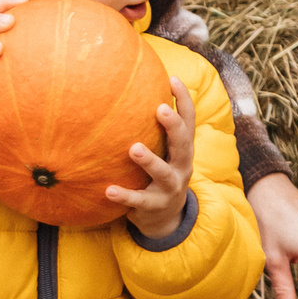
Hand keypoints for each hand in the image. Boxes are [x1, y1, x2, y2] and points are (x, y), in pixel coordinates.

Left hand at [112, 78, 196, 240]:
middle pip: (183, 144)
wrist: (165, 219)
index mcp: (183, 150)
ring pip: (164, 173)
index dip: (184, 100)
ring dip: (150, 161)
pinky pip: (139, 201)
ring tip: (133, 148)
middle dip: (174, 126)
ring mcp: (170, 188)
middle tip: (160, 110)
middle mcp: (181, 166)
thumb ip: (151, 129)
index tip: (172, 79)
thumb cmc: (158, 174)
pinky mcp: (155, 206)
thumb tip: (124, 89)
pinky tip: (108, 190)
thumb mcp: (162, 152)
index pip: (189, 121)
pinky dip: (125, 196)